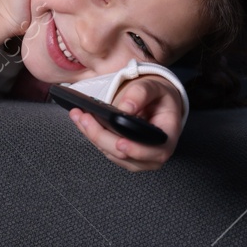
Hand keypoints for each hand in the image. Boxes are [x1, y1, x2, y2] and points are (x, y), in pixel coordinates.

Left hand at [68, 76, 182, 171]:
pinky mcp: (123, 156)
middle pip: (124, 154)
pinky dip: (92, 136)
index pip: (155, 152)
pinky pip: (105, 150)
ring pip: (111, 154)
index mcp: (167, 138)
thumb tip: (125, 107)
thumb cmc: (158, 97)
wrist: (156, 103)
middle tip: (85, 117)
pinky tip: (83, 121)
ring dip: (92, 135)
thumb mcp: (155, 87)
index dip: (136, 150)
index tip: (120, 142)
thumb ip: (141, 93)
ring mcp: (137, 158)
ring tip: (79, 116)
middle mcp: (154, 154)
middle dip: (101, 136)